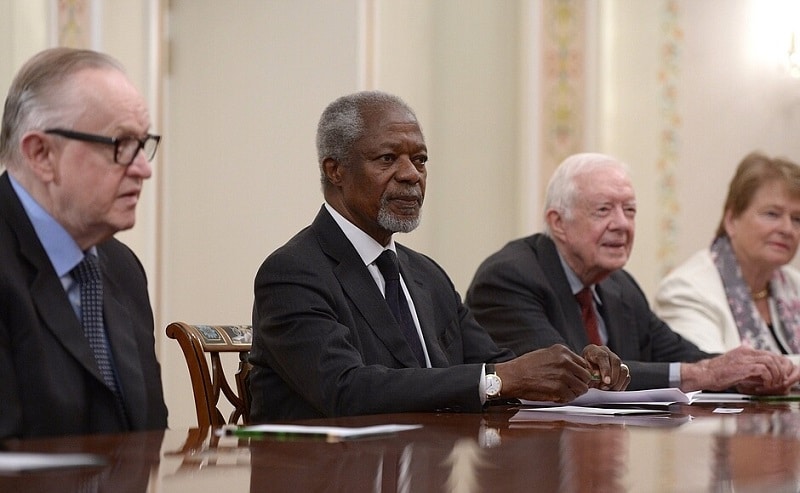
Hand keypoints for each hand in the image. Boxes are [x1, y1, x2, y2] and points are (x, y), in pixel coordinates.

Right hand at [495, 344, 595, 402]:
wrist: (513, 376)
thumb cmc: (526, 366)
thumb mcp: (546, 354)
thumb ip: (563, 359)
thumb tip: (576, 369)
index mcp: (562, 351)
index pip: (584, 364)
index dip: (580, 373)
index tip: (576, 378)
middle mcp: (565, 361)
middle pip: (586, 376)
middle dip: (580, 383)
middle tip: (571, 387)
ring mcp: (563, 375)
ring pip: (582, 388)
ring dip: (574, 392)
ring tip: (563, 392)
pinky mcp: (558, 388)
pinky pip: (571, 397)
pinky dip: (565, 399)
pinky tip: (557, 396)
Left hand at [581, 344, 629, 390]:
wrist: (585, 374)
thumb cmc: (582, 372)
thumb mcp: (582, 372)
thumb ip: (589, 373)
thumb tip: (598, 378)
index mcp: (593, 350)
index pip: (602, 356)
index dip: (605, 369)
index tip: (606, 381)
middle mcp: (606, 353)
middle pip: (615, 362)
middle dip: (612, 378)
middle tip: (606, 388)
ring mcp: (615, 360)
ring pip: (623, 370)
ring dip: (617, 383)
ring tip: (608, 389)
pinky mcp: (621, 369)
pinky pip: (626, 377)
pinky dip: (621, 385)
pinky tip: (612, 390)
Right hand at [681, 346, 799, 392]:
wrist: (704, 374)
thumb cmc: (716, 374)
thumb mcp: (735, 368)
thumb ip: (749, 369)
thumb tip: (762, 377)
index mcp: (744, 351)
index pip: (768, 354)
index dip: (776, 366)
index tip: (777, 377)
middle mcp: (746, 351)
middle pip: (773, 356)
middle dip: (779, 370)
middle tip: (778, 381)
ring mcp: (745, 358)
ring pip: (771, 362)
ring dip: (775, 375)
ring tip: (771, 385)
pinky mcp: (744, 367)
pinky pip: (764, 370)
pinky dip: (768, 379)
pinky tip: (763, 386)